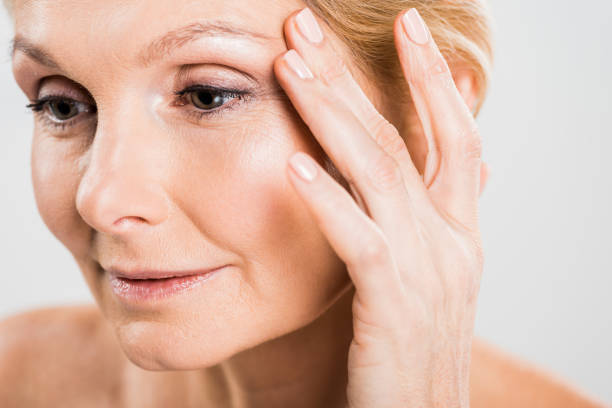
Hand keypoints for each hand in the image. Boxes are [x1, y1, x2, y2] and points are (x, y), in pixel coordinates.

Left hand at [274, 7, 484, 407]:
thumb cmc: (413, 348)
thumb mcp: (428, 278)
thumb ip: (425, 224)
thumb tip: (429, 173)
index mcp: (460, 232)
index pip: (454, 138)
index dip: (434, 80)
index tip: (410, 29)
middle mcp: (451, 241)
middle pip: (404, 139)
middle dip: (357, 77)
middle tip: (310, 26)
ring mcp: (428, 271)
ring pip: (382, 173)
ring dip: (335, 115)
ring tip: (292, 66)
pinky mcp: (394, 306)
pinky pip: (361, 241)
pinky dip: (328, 199)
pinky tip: (294, 163)